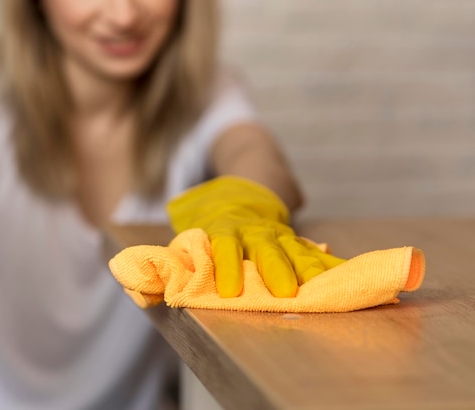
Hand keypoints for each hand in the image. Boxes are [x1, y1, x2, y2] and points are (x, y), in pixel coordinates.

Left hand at [167, 176, 345, 297]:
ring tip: (325, 289)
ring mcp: (278, 235)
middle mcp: (254, 231)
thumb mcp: (186, 233)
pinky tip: (347, 278)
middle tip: (286, 293)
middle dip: (277, 270)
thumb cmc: (210, 223)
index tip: (230, 290)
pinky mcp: (295, 242)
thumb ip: (166, 262)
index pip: (224, 246)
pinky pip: (315, 254)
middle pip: (267, 249)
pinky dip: (331, 266)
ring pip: (297, 250)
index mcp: (224, 228)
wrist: (243, 193)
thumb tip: (140, 290)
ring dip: (310, 270)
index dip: (228, 266)